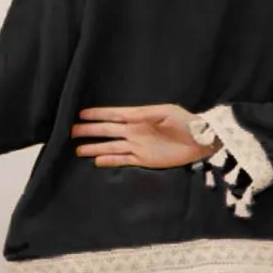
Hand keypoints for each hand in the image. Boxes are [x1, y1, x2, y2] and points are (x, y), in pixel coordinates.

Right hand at [71, 104, 216, 168]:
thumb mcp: (166, 112)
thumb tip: (125, 116)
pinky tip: (97, 160)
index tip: (80, 114)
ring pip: (111, 146)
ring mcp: (137, 145)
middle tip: (72, 131)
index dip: (98, 115)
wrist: (201, 141)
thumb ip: (145, 114)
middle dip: (90, 131)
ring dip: (95, 147)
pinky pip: (122, 159)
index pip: (113, 115)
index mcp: (138, 117)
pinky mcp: (142, 159)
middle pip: (107, 131)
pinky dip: (110, 160)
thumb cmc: (185, 122)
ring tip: (78, 150)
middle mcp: (134, 131)